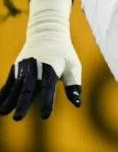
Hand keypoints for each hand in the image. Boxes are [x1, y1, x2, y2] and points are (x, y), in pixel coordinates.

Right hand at [0, 0, 82, 119]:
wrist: (46, 33)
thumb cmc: (64, 53)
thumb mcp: (73, 66)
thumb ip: (74, 85)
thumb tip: (78, 104)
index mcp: (52, 68)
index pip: (48, 88)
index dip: (46, 102)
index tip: (44, 116)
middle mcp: (36, 68)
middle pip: (28, 89)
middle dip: (23, 104)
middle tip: (18, 118)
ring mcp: (24, 67)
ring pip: (16, 86)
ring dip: (9, 100)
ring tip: (3, 113)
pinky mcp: (17, 68)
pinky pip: (9, 82)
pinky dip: (3, 93)